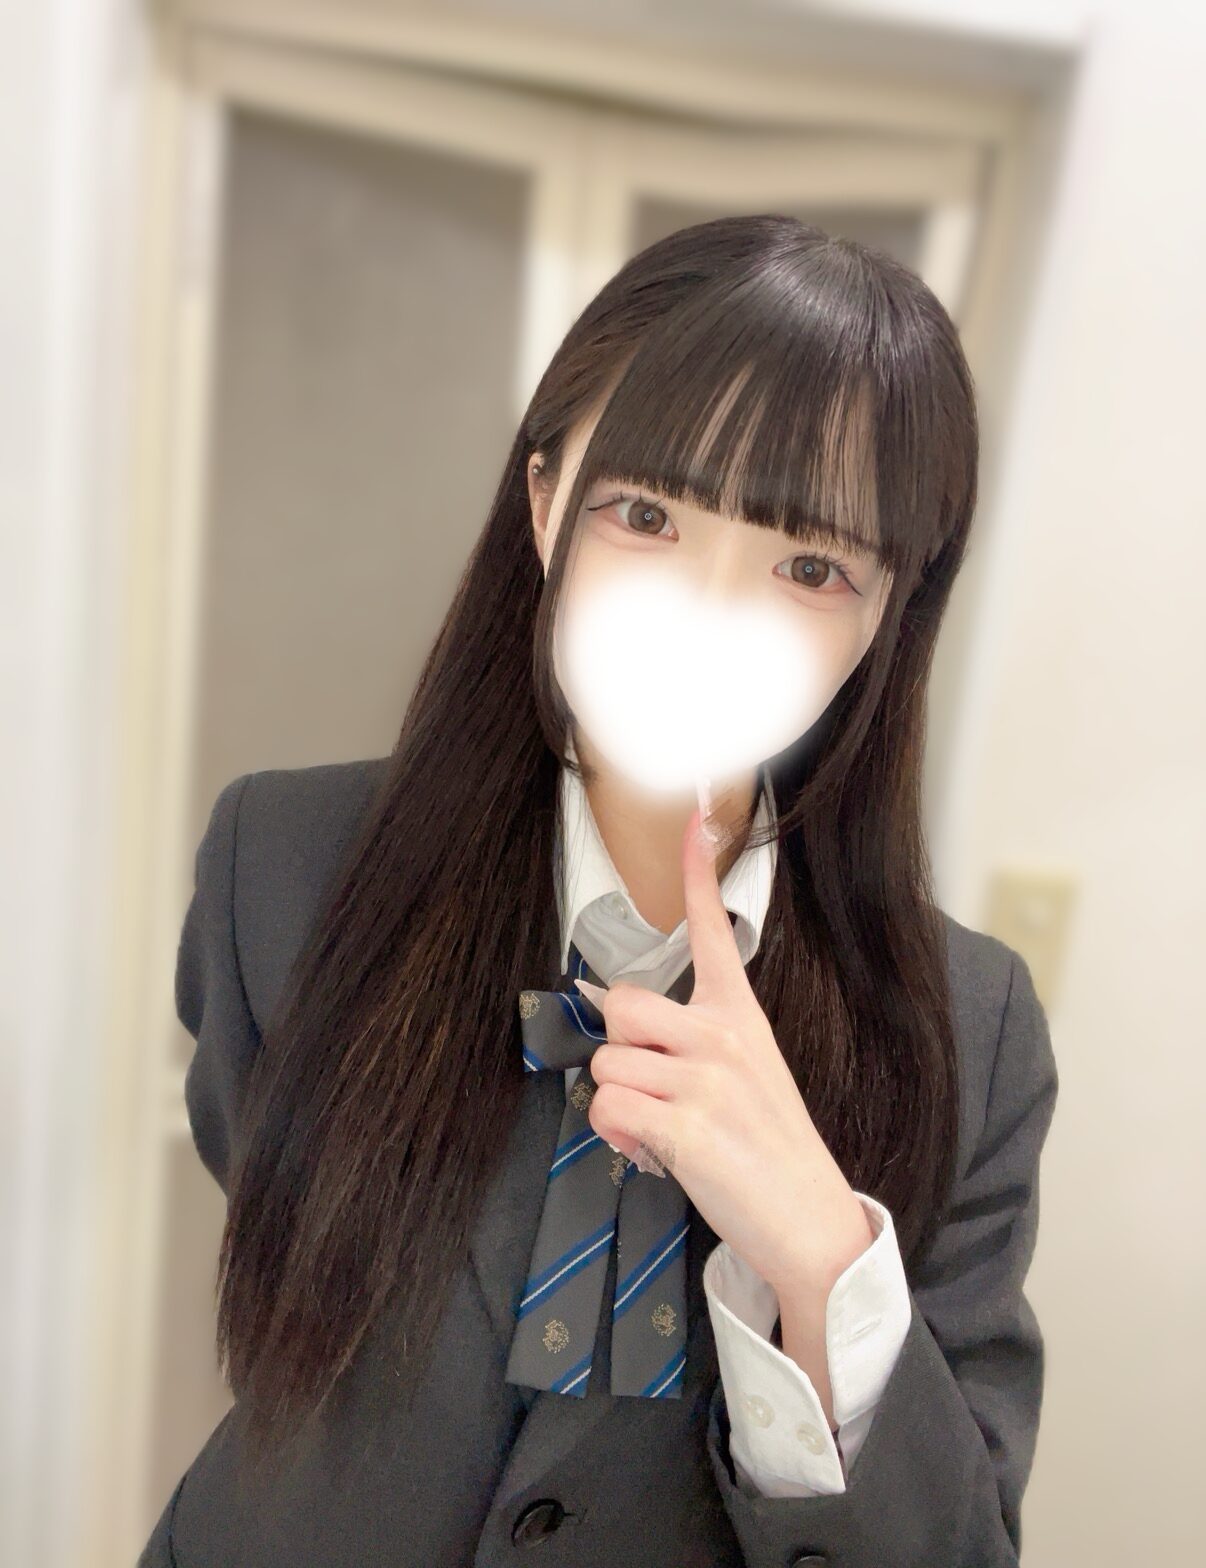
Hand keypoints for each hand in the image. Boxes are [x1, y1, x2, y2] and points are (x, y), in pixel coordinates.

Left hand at [582, 793, 871, 1297]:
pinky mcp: (688, 1126)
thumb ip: (691, 1045)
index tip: (694, 813)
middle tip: (653, 1093)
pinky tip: (652, 1155)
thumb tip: (623, 1045)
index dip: (698, 870)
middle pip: (619, 1005)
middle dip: (620, 1053)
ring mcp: (706, 1079)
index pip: (711, 929)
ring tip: (656, 1132)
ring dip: (616, 1106)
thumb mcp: (745, 1076)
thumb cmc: (769, 1149)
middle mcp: (723, 1036)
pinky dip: (616, 1139)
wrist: (811, 1222)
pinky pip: (608, 1109)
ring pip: (606, 1064)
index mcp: (740, 1016)